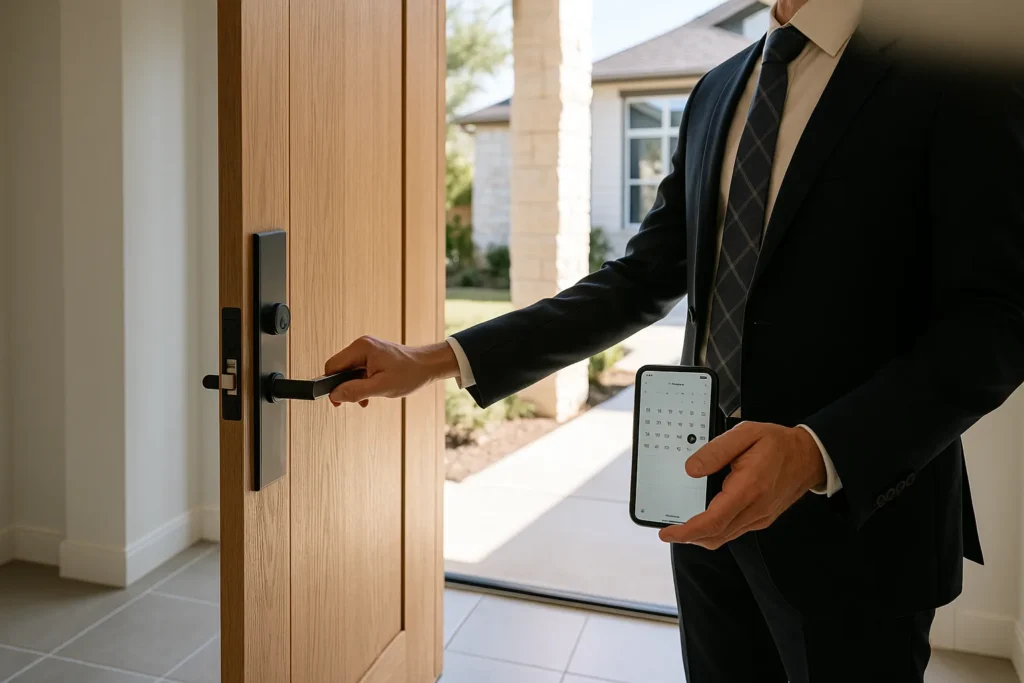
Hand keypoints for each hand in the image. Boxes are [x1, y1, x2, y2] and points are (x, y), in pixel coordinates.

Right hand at [323, 337, 459, 406]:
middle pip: (339, 368)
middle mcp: (362, 345)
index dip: (331, 385)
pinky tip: (371, 393)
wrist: (428, 366)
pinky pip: (358, 370)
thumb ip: (356, 391)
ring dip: (354, 386)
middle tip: (357, 401)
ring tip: (367, 398)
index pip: (333, 366)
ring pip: (348, 371)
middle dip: (345, 387)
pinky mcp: (372, 355)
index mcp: (361, 348)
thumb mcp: (382, 387)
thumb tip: (335, 395)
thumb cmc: (410, 373)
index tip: (338, 401)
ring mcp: (367, 349)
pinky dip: (361, 382)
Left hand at [658, 422, 825, 548]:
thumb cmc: (777, 444)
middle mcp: (755, 509)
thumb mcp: (745, 434)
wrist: (809, 457)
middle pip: (715, 535)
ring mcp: (759, 517)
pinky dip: (714, 530)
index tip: (667, 532)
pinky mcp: (761, 519)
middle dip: (688, 537)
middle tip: (668, 530)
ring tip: (681, 524)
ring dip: (700, 535)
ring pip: (723, 537)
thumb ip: (715, 451)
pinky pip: (733, 531)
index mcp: (748, 489)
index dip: (686, 531)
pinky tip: (704, 517)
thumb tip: (691, 469)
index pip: (712, 521)